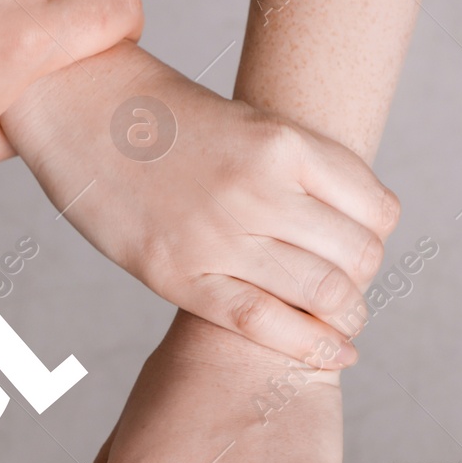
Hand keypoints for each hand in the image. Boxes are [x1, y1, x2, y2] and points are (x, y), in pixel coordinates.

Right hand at [2, 52, 397, 363]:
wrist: (82, 108)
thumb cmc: (168, 121)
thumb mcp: (248, 124)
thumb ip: (296, 173)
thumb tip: (347, 233)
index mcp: (284, 143)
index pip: (377, 210)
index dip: (379, 237)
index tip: (363, 247)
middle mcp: (258, 188)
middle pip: (357, 256)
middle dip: (363, 281)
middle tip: (349, 288)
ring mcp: (218, 234)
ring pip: (322, 294)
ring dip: (345, 316)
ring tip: (341, 321)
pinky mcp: (178, 273)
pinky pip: (262, 323)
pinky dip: (311, 347)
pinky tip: (333, 355)